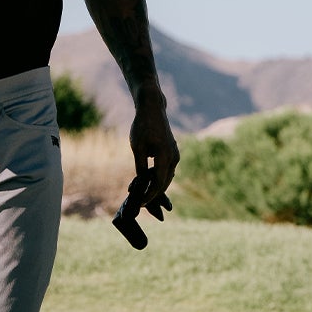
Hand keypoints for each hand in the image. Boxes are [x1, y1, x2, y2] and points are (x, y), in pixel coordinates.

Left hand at [129, 93, 177, 216]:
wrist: (153, 109)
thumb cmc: (142, 126)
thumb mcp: (137, 148)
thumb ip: (140, 167)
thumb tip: (141, 184)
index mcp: (164, 155)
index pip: (158, 182)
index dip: (149, 195)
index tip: (140, 203)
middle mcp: (173, 157)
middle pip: (165, 182)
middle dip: (153, 194)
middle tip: (140, 202)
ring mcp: (175, 154)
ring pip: (167, 177)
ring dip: (155, 186)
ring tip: (141, 192)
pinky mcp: (172, 152)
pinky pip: (167, 170)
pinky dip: (158, 177)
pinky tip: (147, 181)